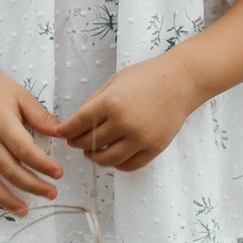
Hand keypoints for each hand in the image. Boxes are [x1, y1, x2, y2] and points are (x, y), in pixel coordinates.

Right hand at [0, 61, 64, 215]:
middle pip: (9, 170)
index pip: (25, 150)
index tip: (59, 174)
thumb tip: (62, 133)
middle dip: (32, 186)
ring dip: (6, 199)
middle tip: (52, 194)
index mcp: (2, 124)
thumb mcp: (22, 97)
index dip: (43, 165)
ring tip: (25, 211)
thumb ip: (41, 117)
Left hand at [56, 55, 201, 171]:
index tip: (61, 133)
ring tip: (92, 152)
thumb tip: (76, 123)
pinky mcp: (154, 148)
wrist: (181, 81)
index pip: (79, 124)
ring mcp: (140, 138)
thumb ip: (94, 102)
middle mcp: (124, 123)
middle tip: (75, 141)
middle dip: (78, 143)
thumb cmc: (146, 77)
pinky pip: (129, 165)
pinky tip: (113, 156)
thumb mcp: (114, 82)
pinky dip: (117, 164)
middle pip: (90, 143)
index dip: (67, 131)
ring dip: (95, 157)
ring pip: (107, 159)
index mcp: (111, 103)